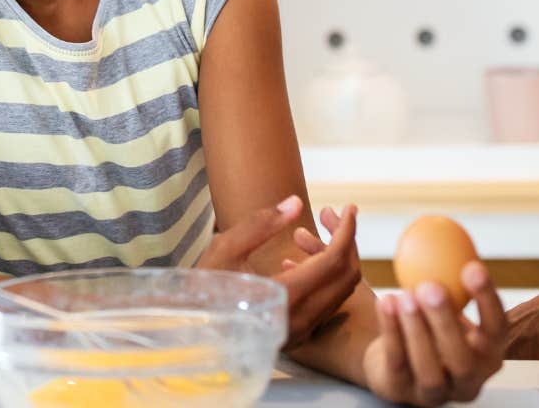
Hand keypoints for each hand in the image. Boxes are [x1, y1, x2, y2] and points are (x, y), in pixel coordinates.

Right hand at [196, 197, 360, 346]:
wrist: (188, 329)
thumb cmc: (202, 288)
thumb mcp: (225, 249)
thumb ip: (261, 224)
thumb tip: (296, 202)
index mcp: (285, 297)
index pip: (333, 261)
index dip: (346, 231)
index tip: (350, 207)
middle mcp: (300, 320)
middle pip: (346, 278)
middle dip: (348, 242)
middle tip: (337, 215)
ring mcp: (301, 332)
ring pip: (341, 292)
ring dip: (338, 258)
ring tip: (318, 231)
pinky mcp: (299, 336)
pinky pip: (327, 304)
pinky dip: (327, 277)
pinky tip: (302, 257)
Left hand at [363, 260, 507, 404]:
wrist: (394, 360)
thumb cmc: (430, 325)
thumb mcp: (447, 305)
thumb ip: (450, 277)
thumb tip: (442, 228)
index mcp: (489, 355)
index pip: (498, 330)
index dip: (488, 300)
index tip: (472, 266)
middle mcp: (468, 381)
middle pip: (464, 359)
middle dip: (447, 321)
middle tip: (431, 286)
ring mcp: (435, 395)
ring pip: (429, 369)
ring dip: (417, 329)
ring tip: (405, 294)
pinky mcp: (402, 393)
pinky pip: (398, 362)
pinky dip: (391, 331)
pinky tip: (387, 303)